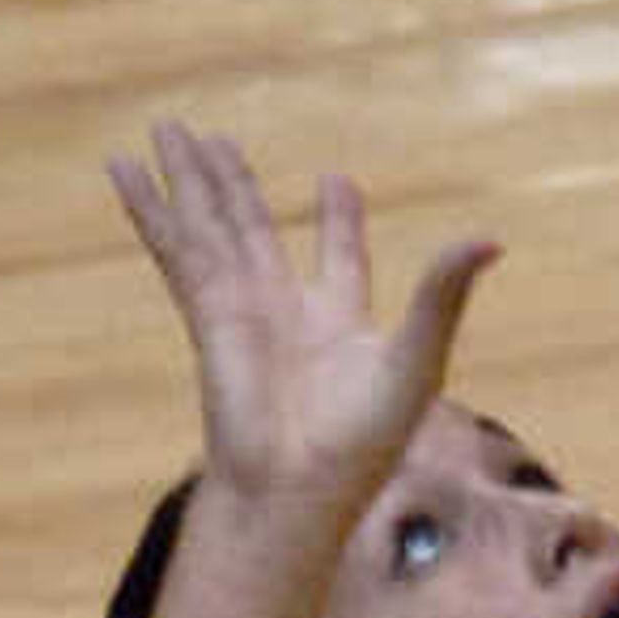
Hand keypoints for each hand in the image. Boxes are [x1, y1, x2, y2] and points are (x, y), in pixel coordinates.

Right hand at [106, 121, 495, 523]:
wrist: (296, 489)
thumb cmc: (362, 444)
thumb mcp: (417, 357)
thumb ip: (443, 294)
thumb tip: (492, 239)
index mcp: (340, 322)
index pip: (337, 256)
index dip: (337, 219)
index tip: (335, 180)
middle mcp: (285, 311)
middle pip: (255, 228)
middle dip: (236, 184)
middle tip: (215, 137)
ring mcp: (239, 307)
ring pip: (210, 225)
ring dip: (189, 177)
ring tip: (169, 127)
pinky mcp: (206, 310)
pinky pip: (176, 244)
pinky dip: (150, 205)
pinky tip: (126, 169)